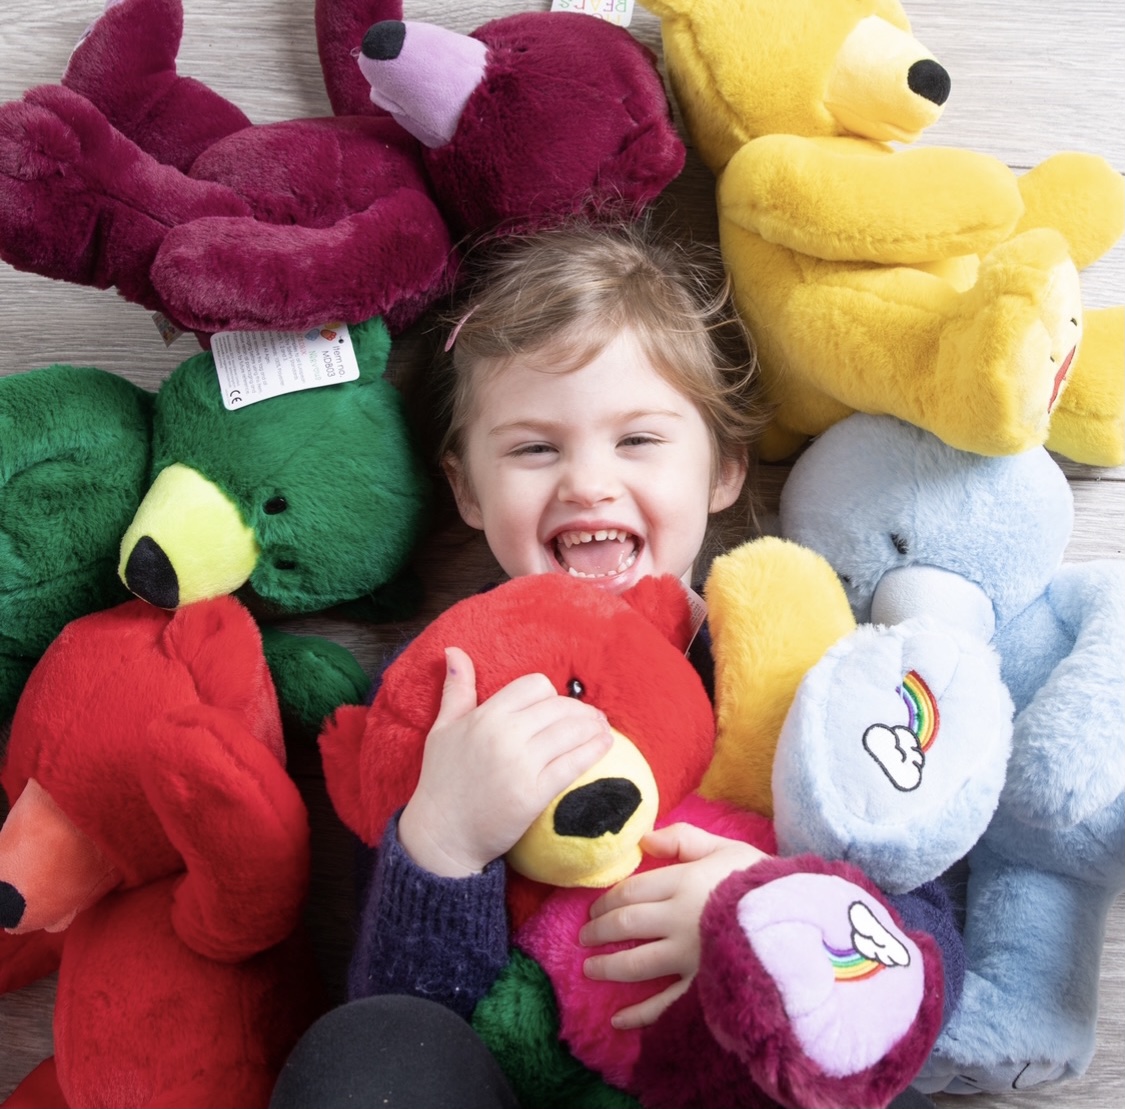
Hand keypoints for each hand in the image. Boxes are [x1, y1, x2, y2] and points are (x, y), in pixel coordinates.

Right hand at [398, 646, 612, 877]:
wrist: (441, 834)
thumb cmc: (441, 780)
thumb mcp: (442, 728)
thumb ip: (456, 688)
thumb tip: (454, 650)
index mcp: (485, 716)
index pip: (534, 685)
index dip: (550, 694)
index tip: (556, 706)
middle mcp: (505, 736)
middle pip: (559, 707)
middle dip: (579, 710)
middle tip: (591, 716)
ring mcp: (521, 765)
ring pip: (571, 732)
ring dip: (593, 727)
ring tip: (602, 728)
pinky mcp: (534, 794)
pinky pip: (573, 764)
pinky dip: (594, 751)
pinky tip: (605, 745)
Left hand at [579, 822, 769, 1028]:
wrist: (803, 922)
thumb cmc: (763, 881)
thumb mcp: (727, 848)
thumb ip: (684, 840)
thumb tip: (644, 840)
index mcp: (683, 883)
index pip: (630, 891)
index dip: (606, 900)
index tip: (593, 909)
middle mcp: (679, 920)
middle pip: (626, 925)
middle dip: (599, 932)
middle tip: (584, 937)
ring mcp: (689, 957)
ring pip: (636, 963)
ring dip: (608, 967)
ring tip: (590, 969)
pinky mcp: (703, 987)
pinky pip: (665, 1005)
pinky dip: (639, 1014)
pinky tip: (618, 1020)